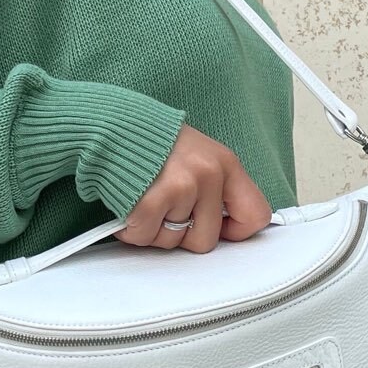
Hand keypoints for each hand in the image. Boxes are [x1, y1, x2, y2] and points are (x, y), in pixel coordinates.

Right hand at [114, 123, 274, 252]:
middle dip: (182, 234)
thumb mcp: (199, 154)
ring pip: (172, 242)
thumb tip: (226, 225)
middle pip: (206, 240)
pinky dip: (132, 229)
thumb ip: (216, 187)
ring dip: (154, 229)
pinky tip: (129, 205)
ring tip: (146, 199)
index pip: (255, 215)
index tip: (218, 228)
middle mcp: (208, 175)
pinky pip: (145, 237)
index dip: (235, 231)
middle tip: (166, 209)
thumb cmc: (153, 143)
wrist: (112, 126)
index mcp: (226, 164)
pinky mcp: (149, 201)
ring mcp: (180, 187)